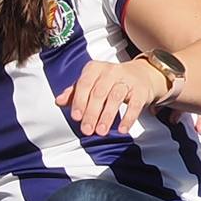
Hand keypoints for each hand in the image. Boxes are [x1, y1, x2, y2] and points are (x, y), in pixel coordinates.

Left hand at [54, 56, 168, 138]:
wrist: (141, 74)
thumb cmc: (109, 80)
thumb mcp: (90, 82)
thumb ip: (74, 92)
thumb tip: (58, 101)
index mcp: (94, 68)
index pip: (84, 84)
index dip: (79, 101)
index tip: (76, 117)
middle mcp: (110, 71)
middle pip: (99, 93)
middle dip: (92, 113)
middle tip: (87, 129)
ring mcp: (127, 80)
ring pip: (115, 98)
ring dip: (107, 116)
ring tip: (101, 131)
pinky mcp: (141, 90)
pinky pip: (135, 105)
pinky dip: (128, 118)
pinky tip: (122, 129)